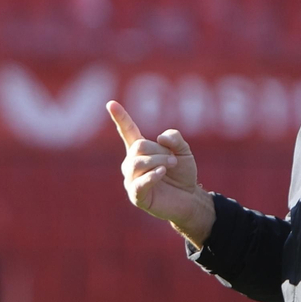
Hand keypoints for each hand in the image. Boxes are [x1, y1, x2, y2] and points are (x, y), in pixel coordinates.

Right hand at [107, 100, 213, 246]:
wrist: (189, 198)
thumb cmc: (182, 173)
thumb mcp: (184, 150)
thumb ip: (174, 138)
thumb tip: (160, 137)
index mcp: (140, 150)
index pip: (127, 131)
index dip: (120, 117)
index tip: (110, 103)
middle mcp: (131, 163)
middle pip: (138, 147)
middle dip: (159, 150)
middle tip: (173, 159)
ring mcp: (131, 180)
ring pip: (137, 163)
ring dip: (158, 161)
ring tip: (170, 165)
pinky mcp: (136, 196)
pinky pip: (139, 183)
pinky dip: (152, 176)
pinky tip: (161, 172)